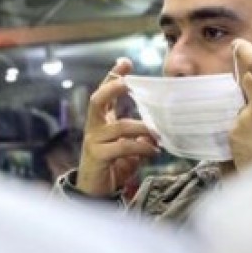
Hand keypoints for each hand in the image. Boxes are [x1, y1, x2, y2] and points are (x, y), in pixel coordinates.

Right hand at [76, 58, 160, 196]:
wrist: (95, 191)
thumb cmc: (112, 166)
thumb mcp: (128, 147)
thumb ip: (139, 136)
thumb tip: (157, 130)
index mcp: (100, 121)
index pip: (104, 93)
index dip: (113, 76)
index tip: (125, 62)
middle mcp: (94, 127)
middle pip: (97, 100)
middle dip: (113, 87)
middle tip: (129, 82)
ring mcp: (93, 141)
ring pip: (120, 127)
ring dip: (143, 129)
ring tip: (158, 135)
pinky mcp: (98, 156)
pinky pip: (122, 147)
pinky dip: (141, 148)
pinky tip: (152, 152)